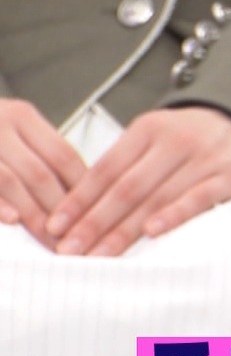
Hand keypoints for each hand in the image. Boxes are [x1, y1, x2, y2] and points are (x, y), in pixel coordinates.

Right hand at [0, 98, 85, 245]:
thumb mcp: (11, 129)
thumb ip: (40, 153)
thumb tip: (79, 193)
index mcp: (21, 117)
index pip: (63, 155)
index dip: (81, 188)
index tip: (93, 213)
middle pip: (41, 173)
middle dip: (60, 210)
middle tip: (74, 237)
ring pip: (12, 182)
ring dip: (34, 215)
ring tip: (50, 238)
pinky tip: (13, 220)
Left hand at [46, 106, 230, 256]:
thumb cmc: (197, 138)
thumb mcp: (159, 137)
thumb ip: (127, 163)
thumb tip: (80, 205)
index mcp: (149, 129)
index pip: (105, 169)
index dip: (78, 199)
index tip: (55, 227)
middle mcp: (174, 141)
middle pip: (126, 188)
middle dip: (94, 222)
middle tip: (70, 250)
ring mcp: (204, 158)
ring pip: (156, 197)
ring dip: (125, 230)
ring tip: (101, 255)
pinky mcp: (230, 175)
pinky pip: (199, 197)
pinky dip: (175, 214)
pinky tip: (153, 232)